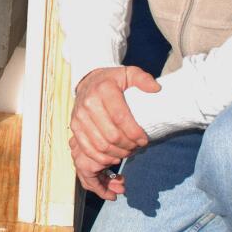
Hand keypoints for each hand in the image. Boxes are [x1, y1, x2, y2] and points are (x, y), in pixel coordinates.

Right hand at [69, 66, 159, 199]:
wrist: (88, 81)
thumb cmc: (113, 81)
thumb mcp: (129, 74)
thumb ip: (143, 79)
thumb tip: (156, 89)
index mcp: (104, 89)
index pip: (121, 118)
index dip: (135, 133)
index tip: (144, 140)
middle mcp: (89, 103)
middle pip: (112, 135)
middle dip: (128, 146)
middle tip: (137, 147)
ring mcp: (79, 116)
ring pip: (101, 145)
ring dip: (118, 153)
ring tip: (128, 151)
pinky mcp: (74, 126)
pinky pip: (88, 149)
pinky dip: (102, 158)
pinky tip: (114, 156)